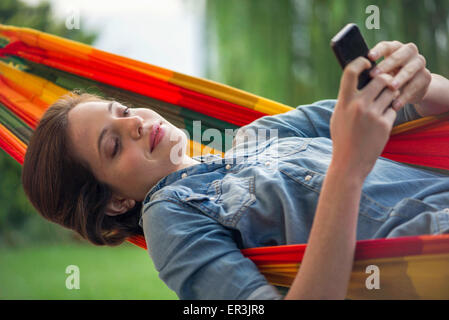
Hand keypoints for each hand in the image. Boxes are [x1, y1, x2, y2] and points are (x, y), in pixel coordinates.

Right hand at [331, 57, 399, 178]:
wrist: (349, 162)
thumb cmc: (342, 138)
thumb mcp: (338, 116)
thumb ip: (347, 99)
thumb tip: (358, 80)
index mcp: (344, 101)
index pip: (351, 72)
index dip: (361, 62)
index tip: (367, 62)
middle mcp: (359, 105)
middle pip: (380, 79)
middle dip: (385, 80)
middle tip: (385, 84)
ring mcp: (373, 115)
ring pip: (390, 93)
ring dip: (390, 95)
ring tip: (382, 104)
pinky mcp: (385, 124)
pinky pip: (393, 110)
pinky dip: (389, 114)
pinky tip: (381, 123)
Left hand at [368, 41, 431, 109]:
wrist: (410, 89)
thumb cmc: (387, 78)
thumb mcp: (379, 73)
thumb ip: (370, 71)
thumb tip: (352, 73)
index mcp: (394, 48)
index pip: (386, 46)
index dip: (378, 51)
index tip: (369, 57)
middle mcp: (408, 52)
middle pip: (398, 56)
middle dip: (386, 65)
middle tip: (374, 75)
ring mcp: (419, 63)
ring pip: (409, 70)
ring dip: (399, 79)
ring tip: (390, 88)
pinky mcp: (425, 77)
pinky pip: (415, 86)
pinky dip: (404, 96)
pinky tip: (395, 104)